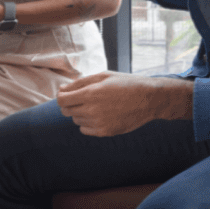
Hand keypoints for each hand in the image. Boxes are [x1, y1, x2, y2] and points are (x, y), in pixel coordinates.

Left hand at [56, 71, 191, 135]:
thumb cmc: (125, 84)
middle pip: (66, 111)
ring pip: (76, 120)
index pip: (62, 100)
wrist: (148, 99)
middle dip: (68, 104)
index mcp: (91, 93)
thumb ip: (80, 83)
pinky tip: (97, 114)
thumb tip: (62, 89)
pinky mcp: (106, 132)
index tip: (65, 93)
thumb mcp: (102, 76)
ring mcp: (99, 123)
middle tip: (79, 97)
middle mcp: (93, 110)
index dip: (60, 95)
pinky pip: (84, 130)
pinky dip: (86, 123)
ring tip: (94, 104)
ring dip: (79, 112)